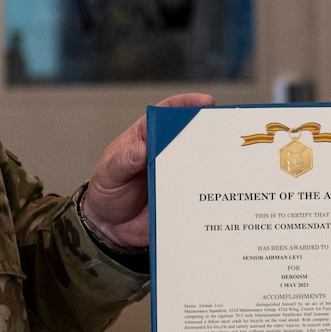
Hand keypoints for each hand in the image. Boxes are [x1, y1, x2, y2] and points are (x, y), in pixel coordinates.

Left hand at [81, 92, 212, 249]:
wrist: (109, 228)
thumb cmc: (107, 192)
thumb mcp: (108, 174)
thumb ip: (123, 161)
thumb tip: (142, 148)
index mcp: (146, 137)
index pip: (167, 113)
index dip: (186, 104)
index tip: (204, 102)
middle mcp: (164, 153)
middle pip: (190, 137)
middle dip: (209, 132)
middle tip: (223, 134)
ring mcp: (175, 175)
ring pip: (199, 165)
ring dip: (213, 164)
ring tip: (223, 165)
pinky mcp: (181, 198)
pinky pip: (197, 194)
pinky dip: (208, 194)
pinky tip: (217, 196)